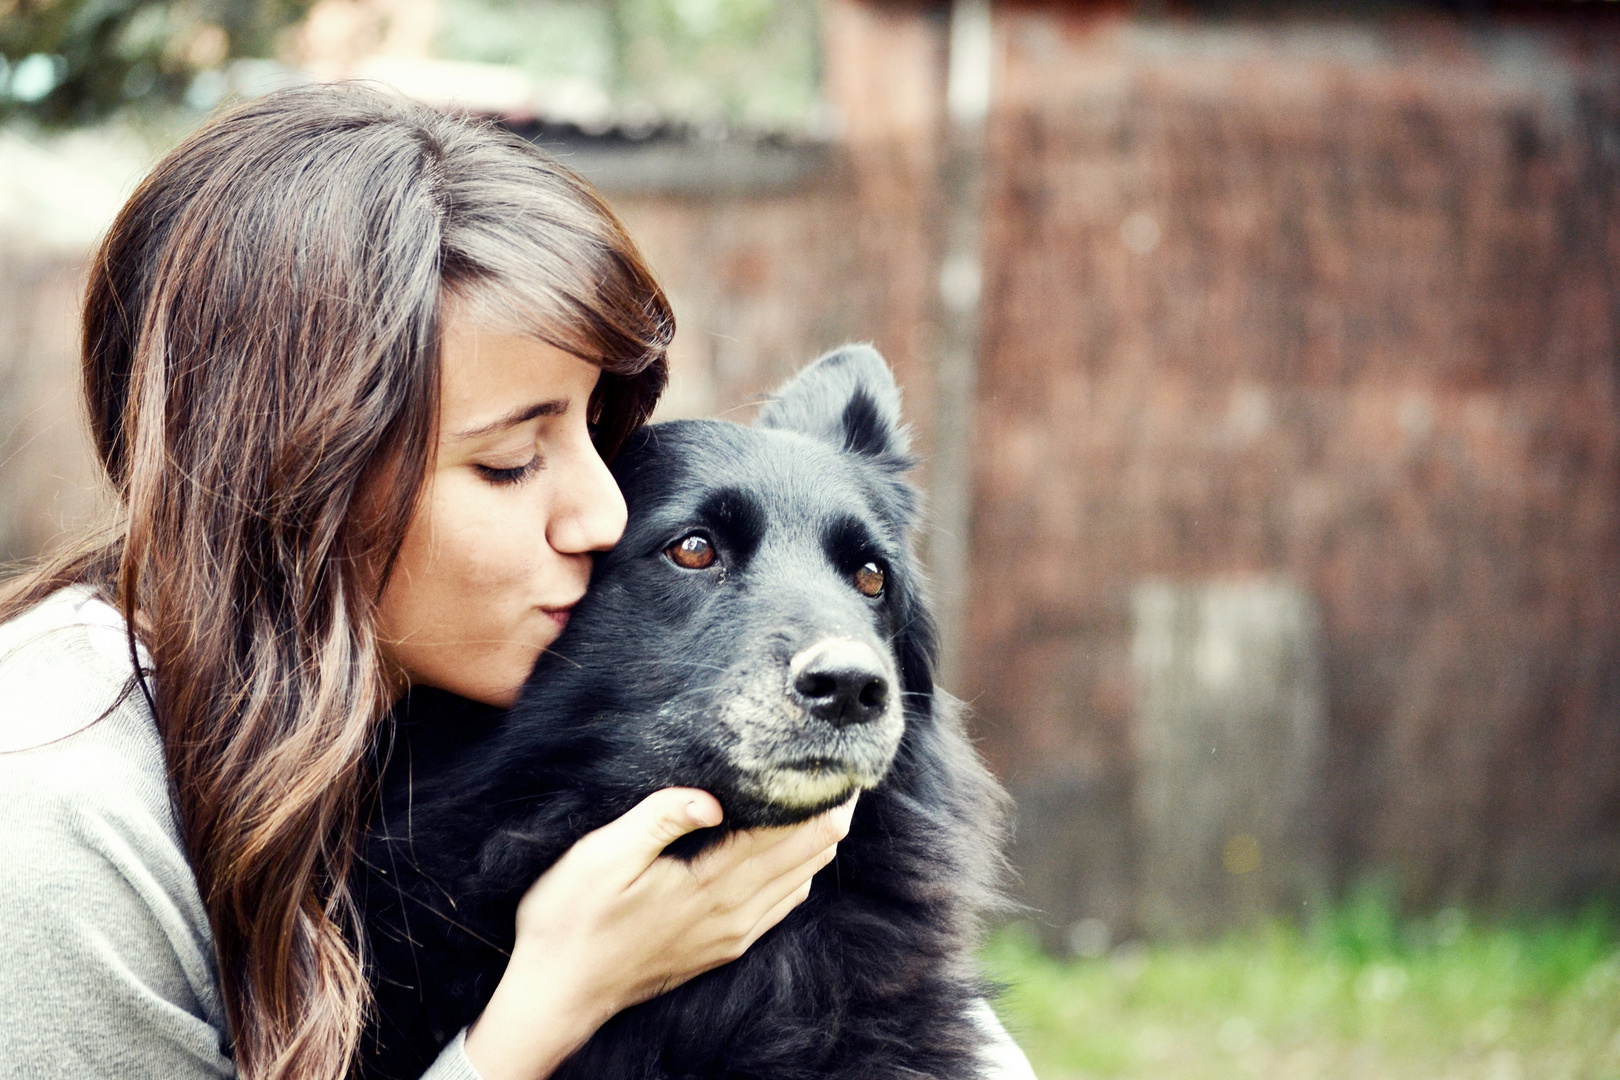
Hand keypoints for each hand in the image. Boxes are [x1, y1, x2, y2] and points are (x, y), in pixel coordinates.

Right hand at [462, 788, 856, 1079]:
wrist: (558, 993)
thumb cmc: (571, 918)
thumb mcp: (602, 855)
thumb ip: (660, 818)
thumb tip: (713, 796)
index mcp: (712, 882)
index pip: (793, 829)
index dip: (818, 793)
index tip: (833, 757)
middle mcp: (736, 911)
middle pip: (812, 853)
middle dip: (831, 810)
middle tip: (840, 767)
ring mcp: (734, 934)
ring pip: (803, 880)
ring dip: (818, 840)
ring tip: (823, 800)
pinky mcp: (725, 947)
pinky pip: (782, 906)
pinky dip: (798, 872)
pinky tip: (790, 852)